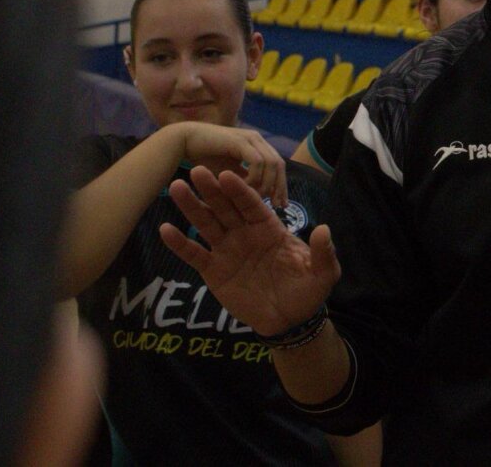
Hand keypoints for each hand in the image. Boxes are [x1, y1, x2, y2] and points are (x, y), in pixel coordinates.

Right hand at [160, 166, 339, 335]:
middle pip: (226, 207)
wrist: (288, 321)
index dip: (241, 190)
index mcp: (269, 228)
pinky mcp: (214, 271)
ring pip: (207, 224)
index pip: (253, 205)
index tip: (227, 174)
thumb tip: (324, 229)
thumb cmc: (307, 292)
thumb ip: (323, 252)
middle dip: (212, 189)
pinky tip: (165, 229)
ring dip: (192, 206)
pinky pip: (194, 255)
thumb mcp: (323, 273)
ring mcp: (227, 250)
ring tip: (176, 187)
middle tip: (196, 169)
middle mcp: (245, 234)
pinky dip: (180, 243)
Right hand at [173, 122, 287, 207]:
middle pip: (279, 165)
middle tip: (277, 206)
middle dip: (280, 186)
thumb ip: (244, 180)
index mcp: (257, 145)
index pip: (278, 166)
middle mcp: (257, 140)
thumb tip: (259, 195)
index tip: (282, 204)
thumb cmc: (205, 157)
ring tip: (259, 199)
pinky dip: (255, 177)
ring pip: (272, 163)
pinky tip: (246, 189)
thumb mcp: (230, 172)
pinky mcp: (240, 141)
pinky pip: (257, 162)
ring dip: (267, 183)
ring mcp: (250, 138)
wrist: (183, 141)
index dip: (281, 185)